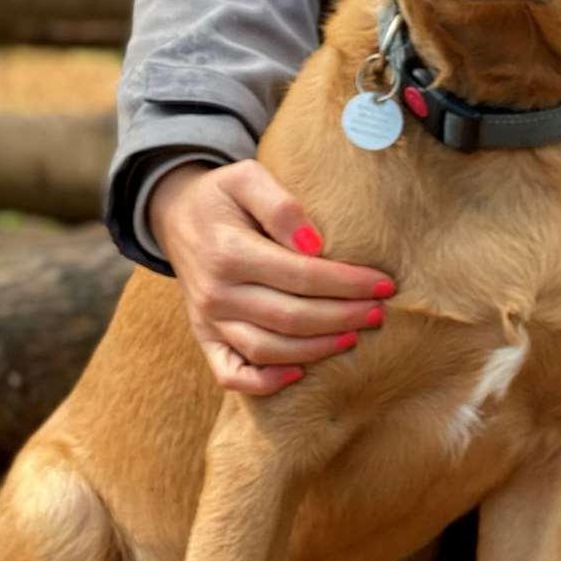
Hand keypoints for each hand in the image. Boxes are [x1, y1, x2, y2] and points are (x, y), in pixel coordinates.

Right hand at [149, 160, 394, 395]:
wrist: (175, 214)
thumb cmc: (223, 195)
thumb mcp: (247, 178)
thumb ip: (281, 206)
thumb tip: (314, 245)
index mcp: (229, 253)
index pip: (303, 277)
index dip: (349, 284)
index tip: (384, 284)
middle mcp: (216, 293)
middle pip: (292, 317)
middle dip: (343, 318)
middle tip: (379, 312)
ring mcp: (208, 319)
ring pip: (267, 349)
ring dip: (316, 349)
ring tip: (353, 336)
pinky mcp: (204, 336)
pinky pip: (230, 373)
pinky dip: (263, 382)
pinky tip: (299, 373)